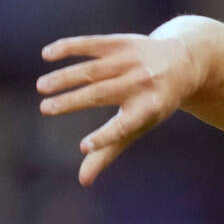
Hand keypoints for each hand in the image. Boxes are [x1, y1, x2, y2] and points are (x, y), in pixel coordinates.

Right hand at [37, 33, 194, 185]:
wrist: (181, 63)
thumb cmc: (153, 104)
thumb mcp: (139, 125)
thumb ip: (109, 149)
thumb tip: (83, 181)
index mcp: (150, 108)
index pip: (125, 126)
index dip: (106, 137)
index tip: (85, 147)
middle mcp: (142, 83)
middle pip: (101, 94)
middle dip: (71, 101)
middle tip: (45, 109)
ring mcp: (131, 61)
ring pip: (91, 70)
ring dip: (64, 77)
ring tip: (41, 87)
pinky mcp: (122, 42)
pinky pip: (91, 44)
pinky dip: (68, 47)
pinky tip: (47, 55)